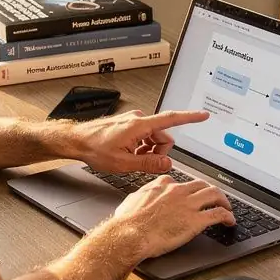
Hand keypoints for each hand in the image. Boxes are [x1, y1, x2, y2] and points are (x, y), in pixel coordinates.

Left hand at [68, 109, 209, 175]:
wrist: (76, 140)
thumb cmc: (94, 148)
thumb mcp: (124, 163)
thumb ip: (149, 164)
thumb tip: (167, 164)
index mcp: (139, 125)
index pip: (171, 119)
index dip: (189, 117)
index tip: (203, 115)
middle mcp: (137, 119)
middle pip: (162, 135)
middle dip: (158, 150)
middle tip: (142, 161)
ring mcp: (132, 120)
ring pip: (153, 137)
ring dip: (147, 149)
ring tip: (131, 158)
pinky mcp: (127, 124)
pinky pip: (143, 135)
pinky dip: (140, 146)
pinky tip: (128, 153)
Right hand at [113, 174, 234, 258]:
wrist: (130, 234)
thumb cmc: (127, 222)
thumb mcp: (131, 201)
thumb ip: (141, 196)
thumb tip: (140, 197)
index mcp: (162, 186)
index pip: (181, 182)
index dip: (190, 188)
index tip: (192, 194)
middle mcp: (178, 191)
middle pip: (202, 184)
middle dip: (211, 191)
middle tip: (215, 199)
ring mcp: (188, 204)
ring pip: (214, 194)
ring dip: (223, 200)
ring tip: (227, 207)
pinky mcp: (196, 220)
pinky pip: (218, 214)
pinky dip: (228, 216)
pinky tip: (230, 221)